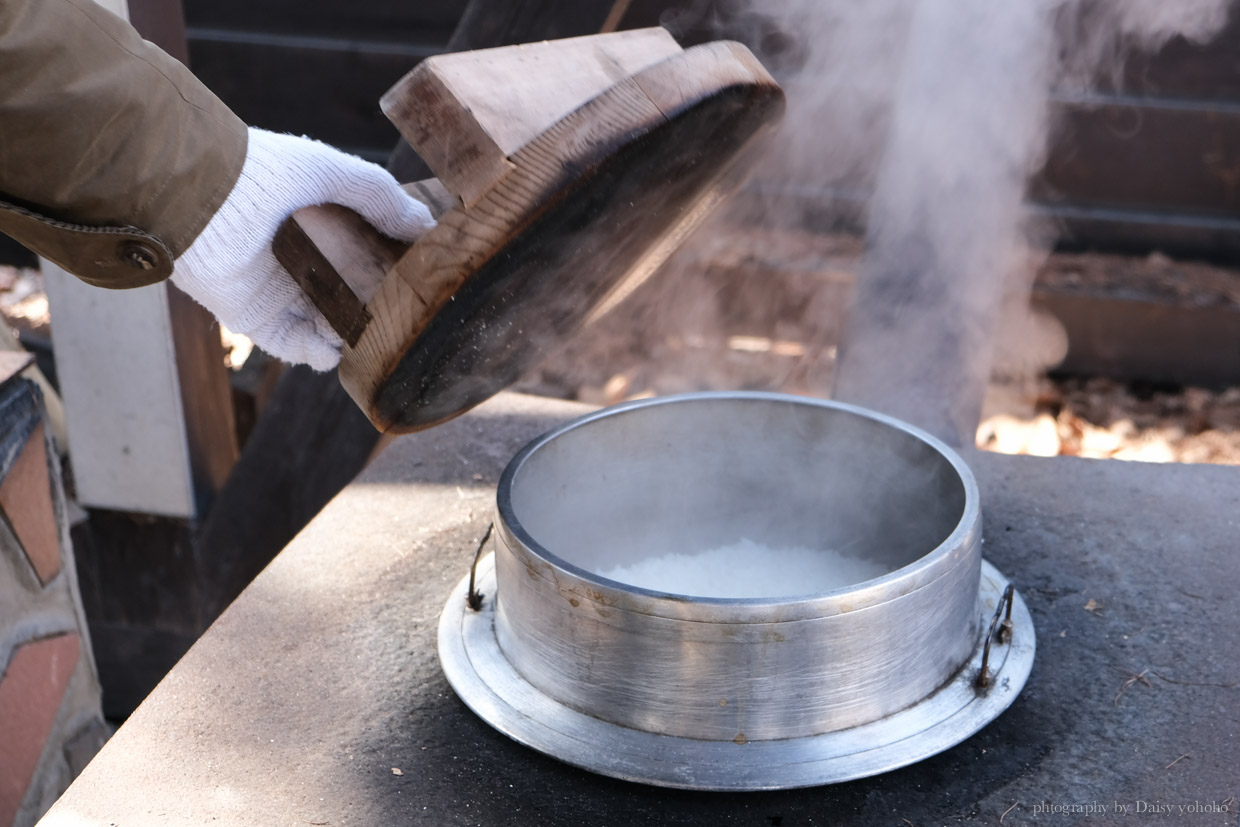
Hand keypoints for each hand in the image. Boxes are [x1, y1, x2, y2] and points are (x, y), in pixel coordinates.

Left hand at [172, 128, 434, 370]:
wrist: (207, 196)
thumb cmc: (269, 172)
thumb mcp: (338, 174)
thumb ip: (383, 198)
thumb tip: (428, 226)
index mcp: (323, 229)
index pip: (368, 259)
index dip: (393, 272)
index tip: (418, 282)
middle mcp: (304, 264)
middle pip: (352, 299)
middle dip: (376, 311)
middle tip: (397, 316)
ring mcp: (280, 294)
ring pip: (327, 328)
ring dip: (348, 336)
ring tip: (364, 332)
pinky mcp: (256, 319)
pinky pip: (295, 347)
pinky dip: (316, 353)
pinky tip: (332, 348)